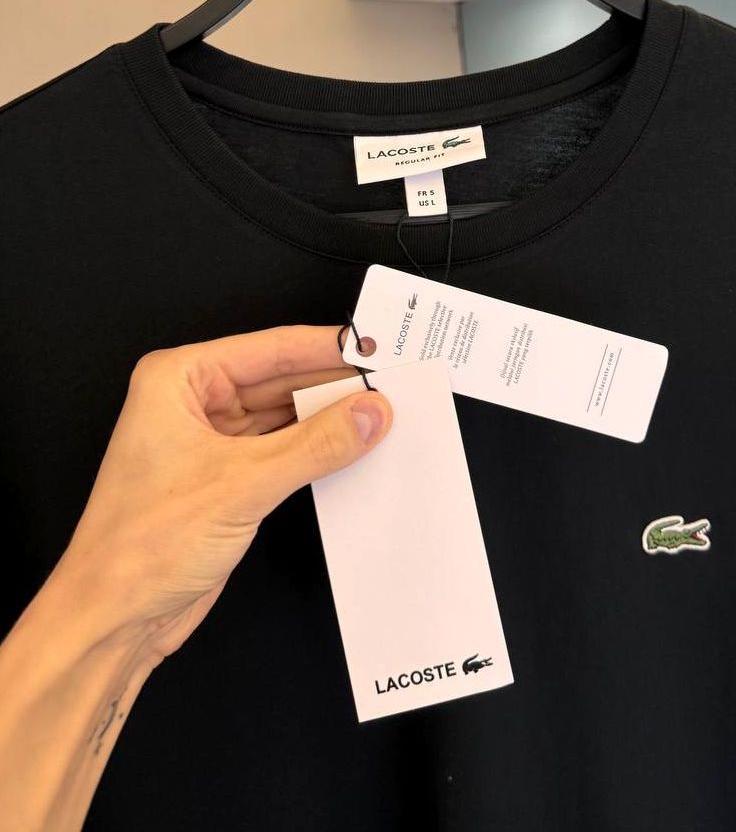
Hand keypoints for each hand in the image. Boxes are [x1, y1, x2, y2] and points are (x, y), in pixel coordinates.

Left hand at [58, 324, 391, 665]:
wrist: (115, 619)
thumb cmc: (141, 547)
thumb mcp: (242, 485)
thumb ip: (316, 445)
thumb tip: (369, 412)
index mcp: (176, 379)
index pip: (268, 349)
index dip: (325, 348)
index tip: (374, 348)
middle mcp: (190, 403)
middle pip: (279, 378)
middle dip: (332, 384)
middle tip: (389, 383)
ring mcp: (209, 441)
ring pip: (284, 415)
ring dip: (328, 418)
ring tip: (380, 415)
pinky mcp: (226, 478)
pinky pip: (282, 449)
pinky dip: (316, 449)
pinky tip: (351, 448)